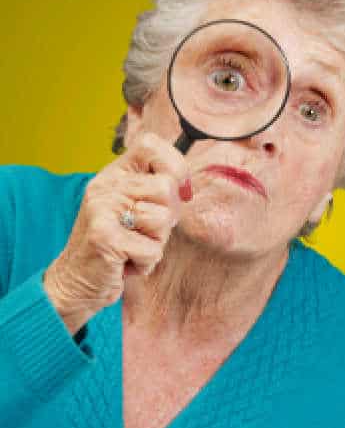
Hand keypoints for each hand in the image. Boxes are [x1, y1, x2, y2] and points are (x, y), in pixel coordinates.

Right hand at [43, 132, 191, 334]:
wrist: (76, 282)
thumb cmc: (115, 246)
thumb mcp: (132, 209)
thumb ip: (155, 192)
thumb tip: (185, 186)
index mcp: (114, 175)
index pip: (150, 145)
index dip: (175, 166)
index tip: (181, 191)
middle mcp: (106, 186)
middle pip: (167, 187)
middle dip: (168, 217)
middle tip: (145, 232)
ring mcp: (102, 210)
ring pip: (163, 219)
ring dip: (156, 243)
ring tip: (133, 247)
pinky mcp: (104, 238)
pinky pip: (152, 250)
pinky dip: (146, 264)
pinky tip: (125, 264)